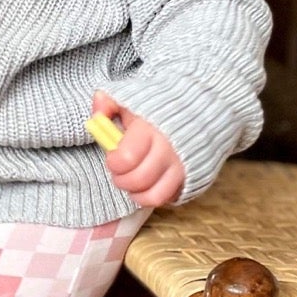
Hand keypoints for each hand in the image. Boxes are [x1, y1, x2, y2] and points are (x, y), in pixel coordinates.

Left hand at [90, 91, 184, 208]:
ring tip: (133, 179)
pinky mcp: (191, 177)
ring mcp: (182, 166)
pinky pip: (169, 198)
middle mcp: (168, 150)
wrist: (198, 108)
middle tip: (121, 171)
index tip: (114, 156)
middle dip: (122, 179)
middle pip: (138, 180)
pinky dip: (154, 196)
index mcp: (150, 129)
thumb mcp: (130, 98)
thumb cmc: (157, 107)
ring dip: (137, 192)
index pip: (126, 158)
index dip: (114, 162)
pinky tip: (149, 184)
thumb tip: (97, 116)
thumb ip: (108, 104)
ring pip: (154, 196)